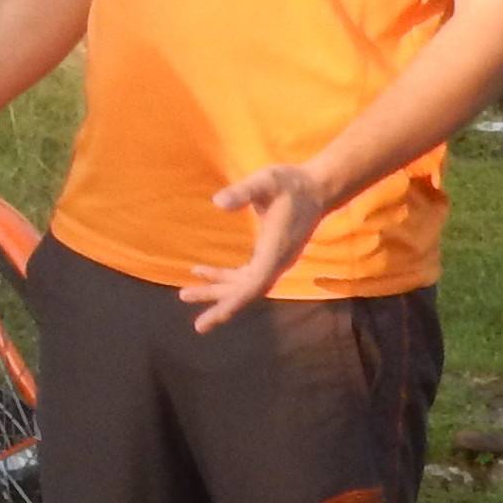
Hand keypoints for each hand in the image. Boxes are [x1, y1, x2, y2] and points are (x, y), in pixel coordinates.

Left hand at [187, 162, 328, 329]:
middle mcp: (276, 263)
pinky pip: (245, 276)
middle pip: (247, 292)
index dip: (234, 300)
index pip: (255, 284)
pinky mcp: (270, 256)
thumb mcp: (266, 181)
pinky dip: (224, 278)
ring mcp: (274, 262)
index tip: (214, 316)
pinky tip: (201, 272)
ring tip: (185, 293)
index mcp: (276, 251)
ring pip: (244, 286)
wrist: (317, 188)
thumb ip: (243, 192)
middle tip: (197, 321)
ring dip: (217, 291)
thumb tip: (217, 202)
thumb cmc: (292, 184)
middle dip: (220, 304)